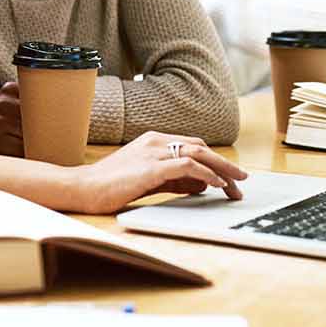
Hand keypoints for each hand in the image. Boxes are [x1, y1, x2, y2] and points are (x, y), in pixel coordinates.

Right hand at [65, 132, 246, 214]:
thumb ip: (174, 180)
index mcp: (153, 140)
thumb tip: (202, 184)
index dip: (214, 161)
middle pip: (200, 147)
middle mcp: (155, 140)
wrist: (83, 187)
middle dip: (224, 164)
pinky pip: (187, 166)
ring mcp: (153, 152)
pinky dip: (206, 174)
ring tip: (236, 183)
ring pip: (198, 154)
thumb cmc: (110, 185)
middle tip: (242, 180)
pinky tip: (216, 184)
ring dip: (222, 169)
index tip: (229, 177)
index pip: (193, 146)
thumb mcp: (148, 179)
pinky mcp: (151, 167)